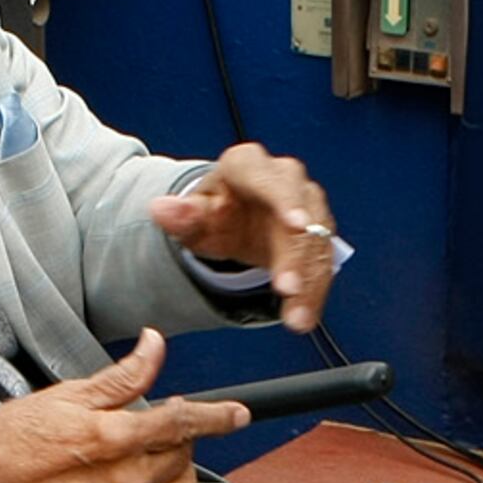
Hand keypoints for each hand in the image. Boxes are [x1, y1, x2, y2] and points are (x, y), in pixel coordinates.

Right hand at [0, 330, 248, 482]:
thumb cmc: (19, 440)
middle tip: (149, 426)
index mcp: (114, 439)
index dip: (216, 416)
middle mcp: (124, 481)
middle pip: (184, 454)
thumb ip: (124, 376)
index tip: (237, 414)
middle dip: (176, 435)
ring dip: (175, 469)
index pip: (183, 424)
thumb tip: (154, 347)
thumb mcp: (71, 394)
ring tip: (146, 457)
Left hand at [149, 141, 338, 329]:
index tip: (296, 225)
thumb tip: (160, 208)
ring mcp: (307, 206)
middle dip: (297, 255)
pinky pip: (322, 263)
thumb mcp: (192, 216)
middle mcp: (285, 179)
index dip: (286, 202)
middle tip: (288, 289)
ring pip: (317, 243)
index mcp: (248, 166)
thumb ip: (180, 215)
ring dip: (309, 282)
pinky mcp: (318, 234)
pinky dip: (315, 292)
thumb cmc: (214, 213)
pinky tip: (304, 314)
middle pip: (301, 215)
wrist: (233, 221)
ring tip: (296, 316)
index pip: (270, 179)